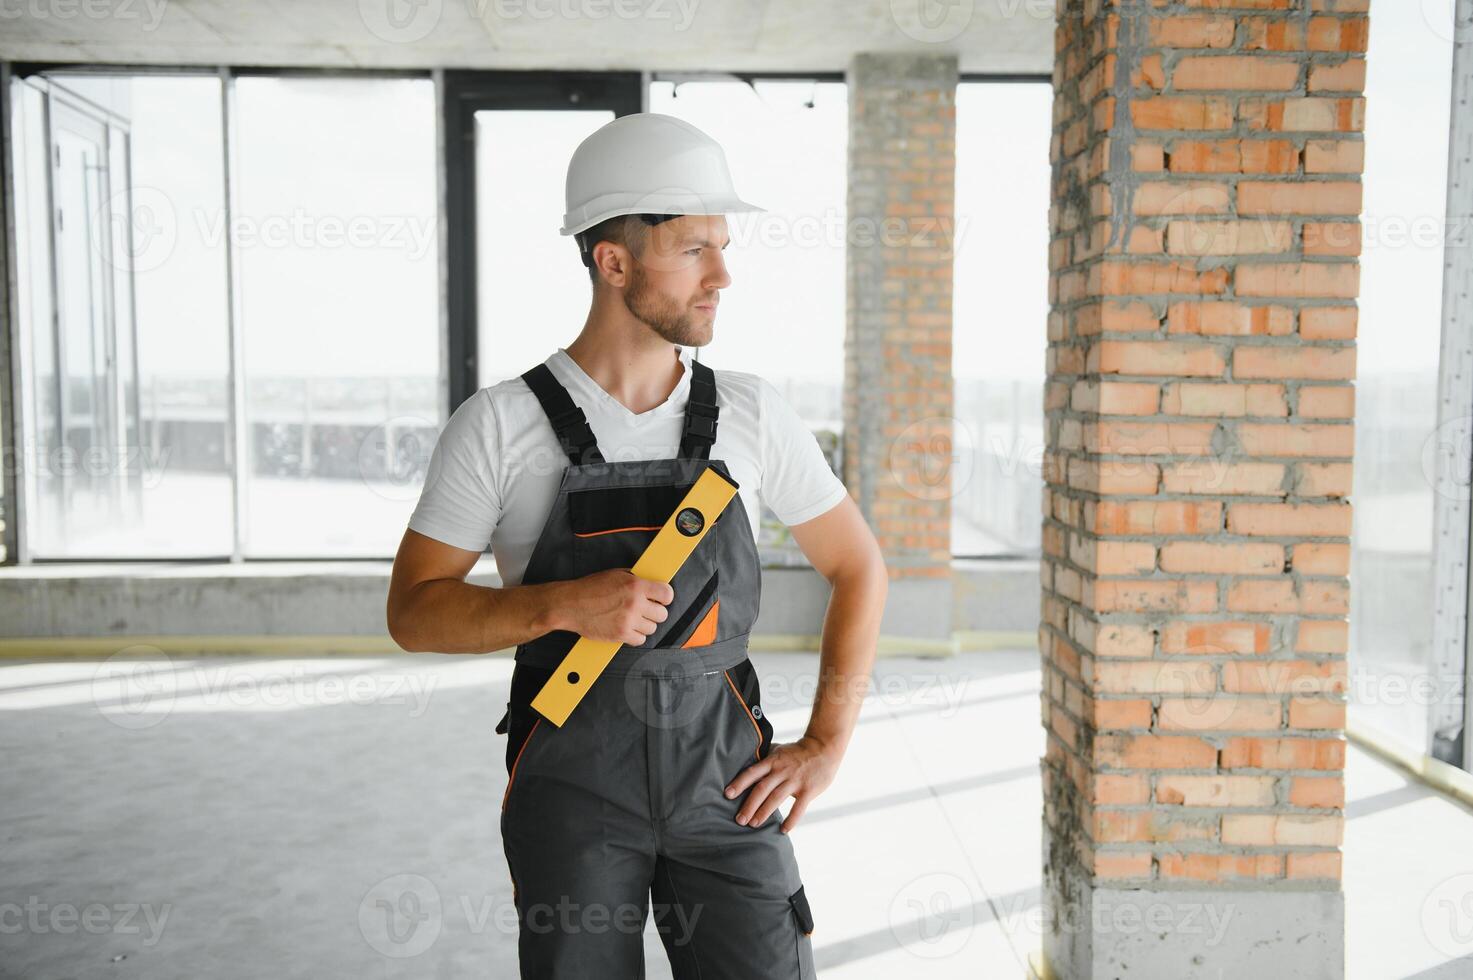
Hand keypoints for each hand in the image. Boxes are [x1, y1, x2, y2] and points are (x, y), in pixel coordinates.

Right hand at [560, 568, 672, 645]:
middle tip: (645, 610)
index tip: (661, 599)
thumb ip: (636, 579)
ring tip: (633, 619)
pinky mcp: (621, 635)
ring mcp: (628, 621)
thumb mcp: (616, 574)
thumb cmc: (591, 588)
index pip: (667, 594)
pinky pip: (640, 640)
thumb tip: (652, 584)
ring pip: (652, 628)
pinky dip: (635, 636)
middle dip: (655, 612)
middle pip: (662, 614)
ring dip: (644, 624)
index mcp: (635, 586)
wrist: (570, 605)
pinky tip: (627, 628)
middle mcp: (634, 603)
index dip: (665, 597)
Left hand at [723, 735, 838, 834]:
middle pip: (762, 789)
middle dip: (749, 805)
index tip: (728, 795)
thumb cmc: (797, 752)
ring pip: (776, 798)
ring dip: (764, 812)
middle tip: (739, 820)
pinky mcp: (809, 790)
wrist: (824, 748)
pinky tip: (783, 830)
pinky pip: (798, 808)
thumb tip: (743, 765)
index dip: (739, 783)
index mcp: (772, 761)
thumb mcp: (778, 751)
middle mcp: (782, 770)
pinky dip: (791, 820)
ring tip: (754, 824)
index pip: (752, 772)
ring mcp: (795, 780)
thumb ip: (763, 759)